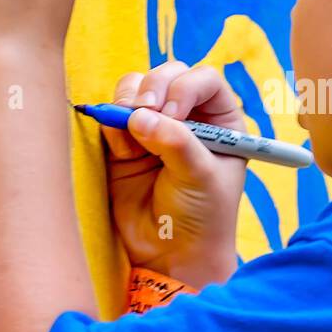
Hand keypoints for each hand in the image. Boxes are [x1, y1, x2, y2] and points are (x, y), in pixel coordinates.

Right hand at [101, 62, 246, 288]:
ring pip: (135, 88)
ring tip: (128, 123)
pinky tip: (121, 146)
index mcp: (220, 120)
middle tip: (144, 112)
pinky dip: (112, 120)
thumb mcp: (200, 176)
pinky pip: (113, 115)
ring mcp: (155, 127)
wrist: (172, 256)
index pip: (204, 80)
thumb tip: (138, 116)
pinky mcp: (124, 144)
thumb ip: (174, 142)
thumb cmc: (202, 216)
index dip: (185, 87)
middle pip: (167, 75)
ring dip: (128, 98)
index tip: (172, 114)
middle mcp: (188, 117)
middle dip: (153, 87)